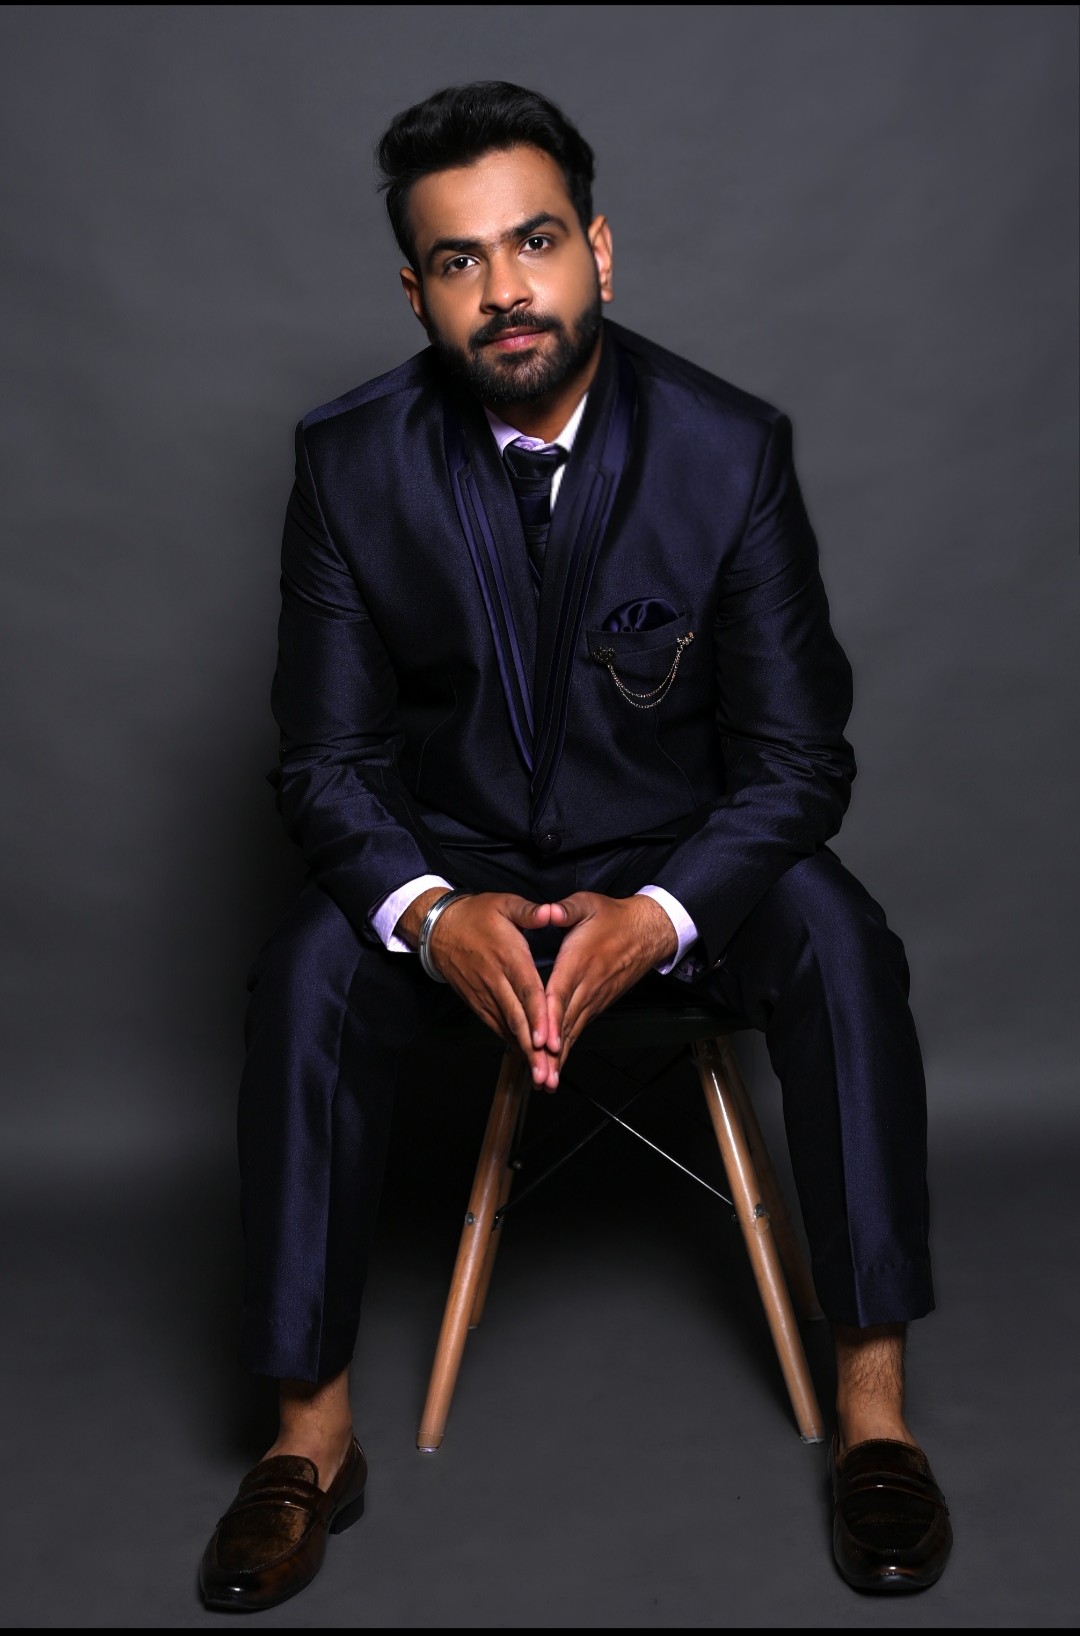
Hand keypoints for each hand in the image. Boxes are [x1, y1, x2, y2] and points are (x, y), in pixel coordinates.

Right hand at [398, 889, 560, 1088]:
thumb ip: (529, 911)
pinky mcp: (478, 1002)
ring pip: (507, 1027)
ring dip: (523, 1052)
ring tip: (539, 1074)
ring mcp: (485, 995)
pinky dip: (510, 1042)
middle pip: (517, 1018)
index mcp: (508, 956)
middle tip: (546, 1071)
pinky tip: (524, 1057)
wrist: (439, 929)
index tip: (546, 1040)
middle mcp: (496, 980)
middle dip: (533, 1048)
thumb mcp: (504, 903)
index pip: (526, 991)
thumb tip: (552, 912)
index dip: (537, 1016)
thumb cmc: (476, 915)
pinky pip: (496, 1025)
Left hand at [542, 893, 677, 1082]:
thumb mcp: (588, 904)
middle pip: (564, 1022)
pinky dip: (566, 1049)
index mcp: (579, 961)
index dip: (549, 1017)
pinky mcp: (597, 1005)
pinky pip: (578, 1029)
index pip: (560, 994)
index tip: (541, 1040)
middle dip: (550, 1051)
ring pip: (572, 1031)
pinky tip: (555, 1067)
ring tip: (545, 1082)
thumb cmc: (613, 917)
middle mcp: (586, 986)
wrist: (647, 932)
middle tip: (538, 1076)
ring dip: (559, 1058)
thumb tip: (548, 911)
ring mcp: (593, 998)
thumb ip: (566, 909)